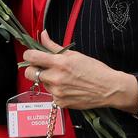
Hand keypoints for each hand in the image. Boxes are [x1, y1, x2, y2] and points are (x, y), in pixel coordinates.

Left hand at [21, 32, 137, 112]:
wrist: (108, 89)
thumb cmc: (94, 69)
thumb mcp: (74, 54)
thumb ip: (54, 46)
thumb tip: (43, 34)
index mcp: (59, 63)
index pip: (31, 57)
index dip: (29, 55)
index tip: (32, 55)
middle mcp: (56, 78)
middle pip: (29, 73)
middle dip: (33, 69)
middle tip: (43, 67)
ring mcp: (57, 92)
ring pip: (42, 84)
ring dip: (48, 80)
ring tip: (63, 78)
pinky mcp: (60, 103)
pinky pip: (51, 95)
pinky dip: (56, 91)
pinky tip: (68, 88)